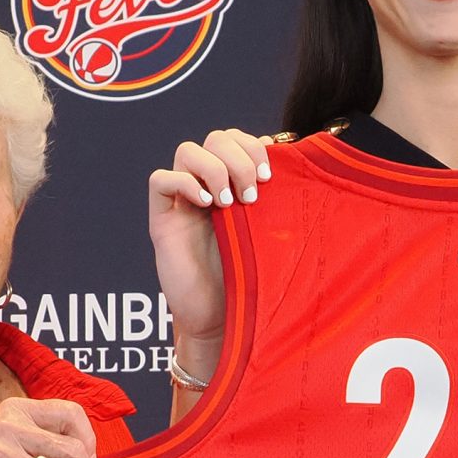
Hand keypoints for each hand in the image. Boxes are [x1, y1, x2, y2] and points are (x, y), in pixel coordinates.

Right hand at [147, 129, 268, 355]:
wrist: (225, 318)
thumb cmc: (253, 279)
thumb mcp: (273, 232)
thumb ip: (280, 200)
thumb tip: (297, 163)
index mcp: (235, 184)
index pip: (237, 139)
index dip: (253, 146)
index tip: (271, 176)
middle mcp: (208, 186)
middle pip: (215, 138)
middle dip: (238, 158)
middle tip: (253, 194)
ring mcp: (183, 201)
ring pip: (186, 151)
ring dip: (214, 168)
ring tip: (230, 203)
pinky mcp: (162, 220)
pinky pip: (160, 179)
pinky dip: (184, 183)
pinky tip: (207, 206)